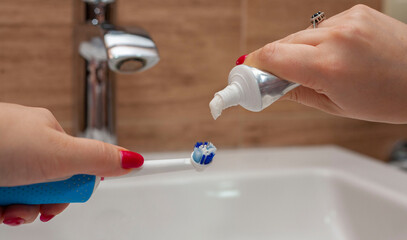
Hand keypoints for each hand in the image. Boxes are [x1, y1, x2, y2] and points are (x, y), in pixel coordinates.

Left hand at [0, 103, 142, 225]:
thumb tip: (134, 159)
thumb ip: (99, 158)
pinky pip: (6, 203)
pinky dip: (3, 210)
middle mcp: (28, 146)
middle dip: (47, 201)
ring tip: (8, 204)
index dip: (82, 183)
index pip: (81, 162)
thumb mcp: (60, 153)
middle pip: (55, 185)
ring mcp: (7, 163)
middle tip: (38, 200)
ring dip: (22, 210)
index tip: (85, 190)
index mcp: (49, 132)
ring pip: (29, 198)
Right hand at [244, 4, 406, 122]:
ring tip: (313, 69)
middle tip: (273, 78)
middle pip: (282, 43)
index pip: (272, 56)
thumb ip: (296, 92)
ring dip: (296, 51)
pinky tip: (332, 54)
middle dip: (273, 61)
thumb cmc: (389, 98)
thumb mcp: (336, 106)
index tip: (246, 76)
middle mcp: (337, 37)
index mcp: (329, 66)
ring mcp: (348, 20)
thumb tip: (270, 86)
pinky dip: (317, 41)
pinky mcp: (355, 12)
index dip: (254, 66)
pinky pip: (320, 27)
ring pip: (300, 34)